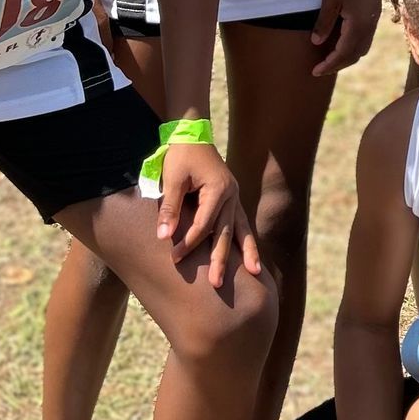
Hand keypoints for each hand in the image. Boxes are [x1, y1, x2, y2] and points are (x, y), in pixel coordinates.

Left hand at [156, 136, 260, 290]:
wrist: (192, 135)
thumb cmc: (180, 156)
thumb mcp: (172, 178)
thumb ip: (169, 207)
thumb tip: (163, 236)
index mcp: (218, 189)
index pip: (204, 224)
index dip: (189, 242)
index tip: (175, 257)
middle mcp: (231, 195)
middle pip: (225, 232)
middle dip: (221, 259)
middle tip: (216, 284)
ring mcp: (235, 198)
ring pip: (241, 229)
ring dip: (246, 253)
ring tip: (255, 273)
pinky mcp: (232, 200)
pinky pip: (242, 224)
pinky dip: (247, 241)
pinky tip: (252, 259)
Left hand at [310, 0, 382, 76]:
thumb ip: (324, 22)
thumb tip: (316, 42)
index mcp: (358, 26)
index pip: (343, 54)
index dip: (329, 64)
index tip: (315, 71)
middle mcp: (369, 28)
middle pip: (354, 56)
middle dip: (337, 65)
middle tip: (321, 69)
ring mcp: (373, 22)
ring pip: (361, 49)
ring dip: (346, 57)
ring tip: (331, 59)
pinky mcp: (374, 16)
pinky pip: (364, 40)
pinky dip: (352, 47)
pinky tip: (342, 42)